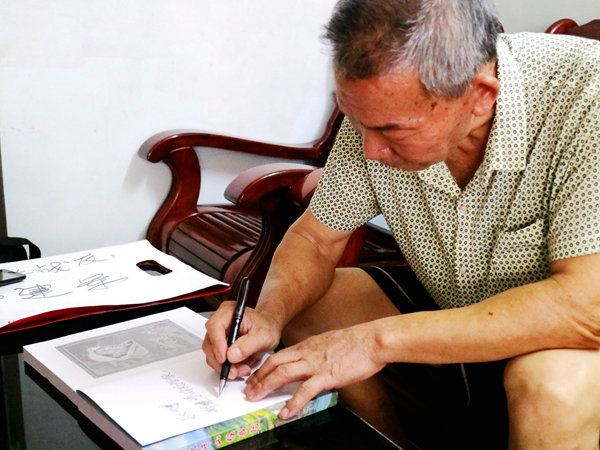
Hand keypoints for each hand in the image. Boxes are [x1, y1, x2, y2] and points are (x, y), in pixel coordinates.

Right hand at [203, 302, 281, 379]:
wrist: (269, 329)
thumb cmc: (267, 326)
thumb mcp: (264, 335)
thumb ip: (249, 344)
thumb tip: (232, 355)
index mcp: (229, 312)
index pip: (215, 326)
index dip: (217, 343)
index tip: (224, 358)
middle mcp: (220, 322)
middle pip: (209, 343)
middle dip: (221, 361)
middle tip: (235, 370)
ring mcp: (218, 335)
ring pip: (211, 355)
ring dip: (225, 367)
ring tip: (243, 369)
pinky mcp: (218, 346)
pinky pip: (216, 361)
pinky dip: (227, 368)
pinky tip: (240, 368)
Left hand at [243, 323, 384, 418]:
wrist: (371, 340)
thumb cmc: (355, 343)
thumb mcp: (329, 343)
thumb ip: (316, 352)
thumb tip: (310, 362)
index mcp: (307, 345)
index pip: (279, 355)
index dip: (264, 367)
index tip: (255, 377)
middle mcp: (307, 352)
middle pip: (274, 363)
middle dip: (258, 377)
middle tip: (248, 390)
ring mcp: (315, 363)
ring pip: (283, 373)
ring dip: (266, 386)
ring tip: (255, 398)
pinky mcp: (327, 375)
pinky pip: (305, 390)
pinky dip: (293, 403)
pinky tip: (285, 413)